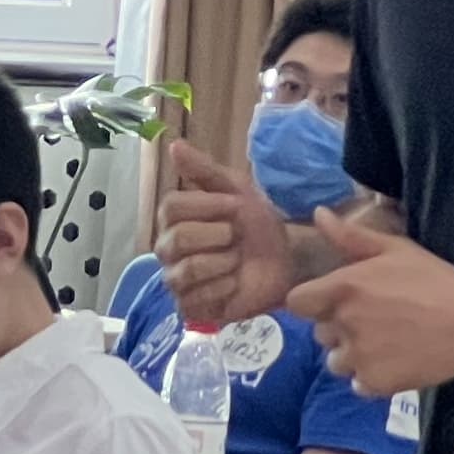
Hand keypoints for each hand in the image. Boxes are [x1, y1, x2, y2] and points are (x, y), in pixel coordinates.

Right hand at [155, 140, 296, 333]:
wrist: (285, 261)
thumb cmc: (257, 223)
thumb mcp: (237, 189)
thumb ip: (204, 170)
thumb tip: (173, 144)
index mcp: (173, 217)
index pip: (172, 207)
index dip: (208, 206)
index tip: (235, 207)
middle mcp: (167, 248)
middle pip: (178, 239)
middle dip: (219, 236)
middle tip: (238, 237)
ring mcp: (175, 280)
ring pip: (188, 270)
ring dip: (224, 263)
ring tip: (238, 261)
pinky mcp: (189, 309)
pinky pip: (196, 299)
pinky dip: (224, 288)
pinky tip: (235, 284)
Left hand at [287, 211, 453, 396]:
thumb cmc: (434, 278)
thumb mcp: (394, 249)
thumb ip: (350, 236)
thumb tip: (318, 214)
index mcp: (343, 289)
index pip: (296, 303)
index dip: (312, 302)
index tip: (334, 301)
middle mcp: (343, 324)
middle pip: (320, 334)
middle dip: (339, 327)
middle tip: (373, 319)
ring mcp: (359, 358)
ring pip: (336, 363)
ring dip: (352, 355)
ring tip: (384, 343)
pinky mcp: (376, 384)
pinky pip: (357, 384)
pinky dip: (372, 376)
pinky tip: (395, 361)